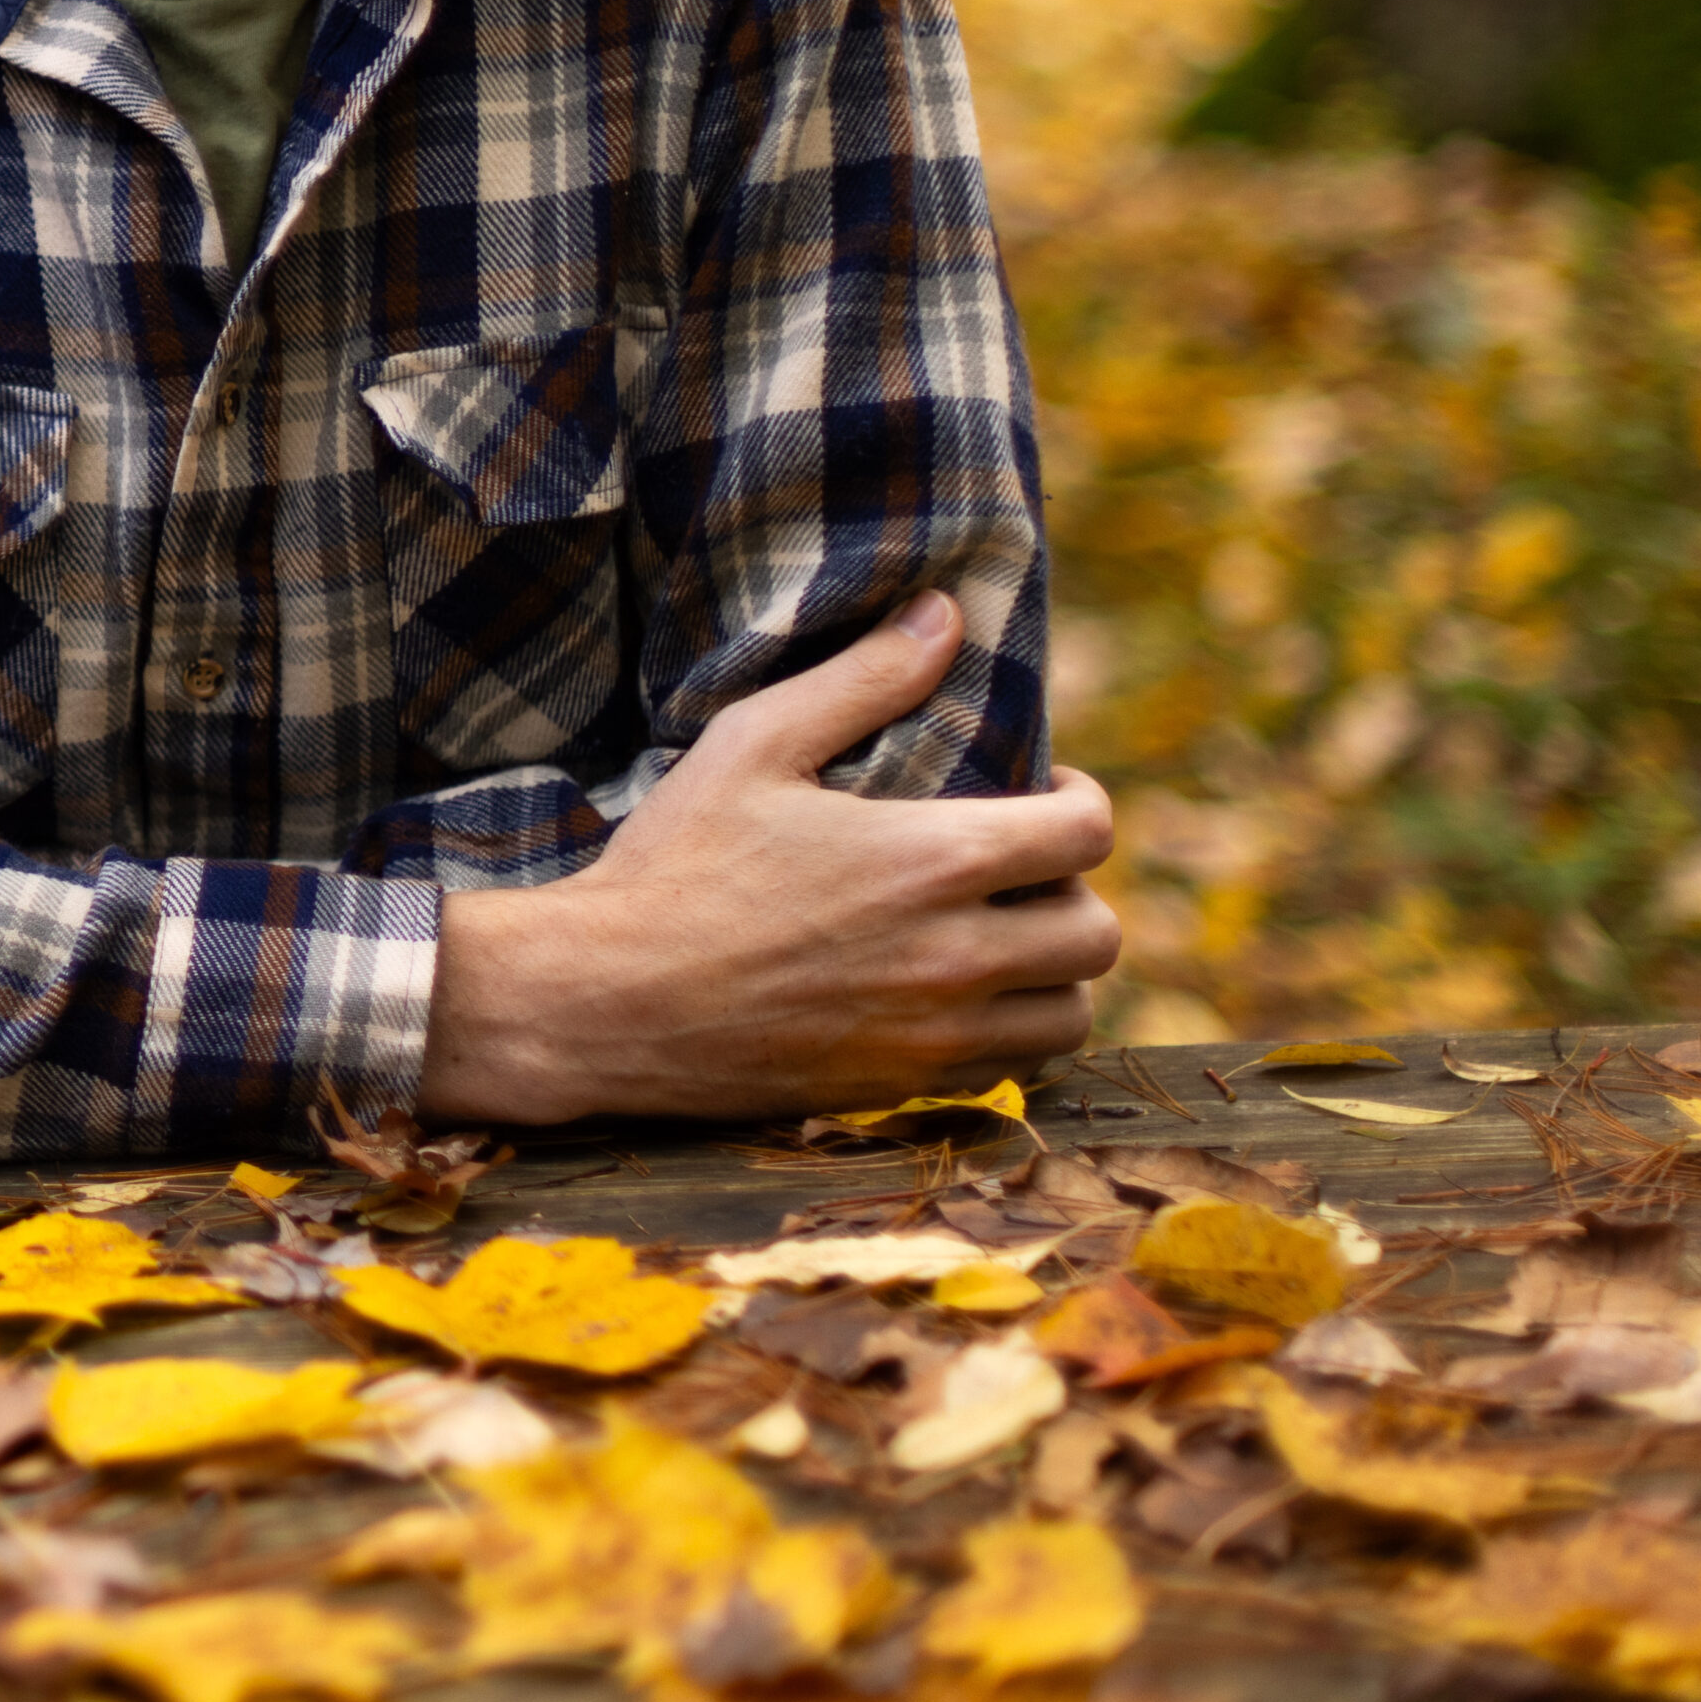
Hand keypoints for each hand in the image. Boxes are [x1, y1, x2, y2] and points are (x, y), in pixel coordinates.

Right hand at [415, 591, 1120, 1125]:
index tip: (1043, 793)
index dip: (1082, 802)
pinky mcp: (901, 1088)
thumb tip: (947, 613)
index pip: (1087, 834)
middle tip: (1018, 871)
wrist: (604, 999)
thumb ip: (862, 677)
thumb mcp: (753, 743)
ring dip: (1052, 973)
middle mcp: (955, 957)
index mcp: (933, 860)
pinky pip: (1010, 1070)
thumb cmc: (674, 862)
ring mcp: (933, 1035)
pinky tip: (951, 997)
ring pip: (1070, 1015)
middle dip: (1072, 891)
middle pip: (1097, 935)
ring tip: (1000, 939)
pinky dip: (1006, 1033)